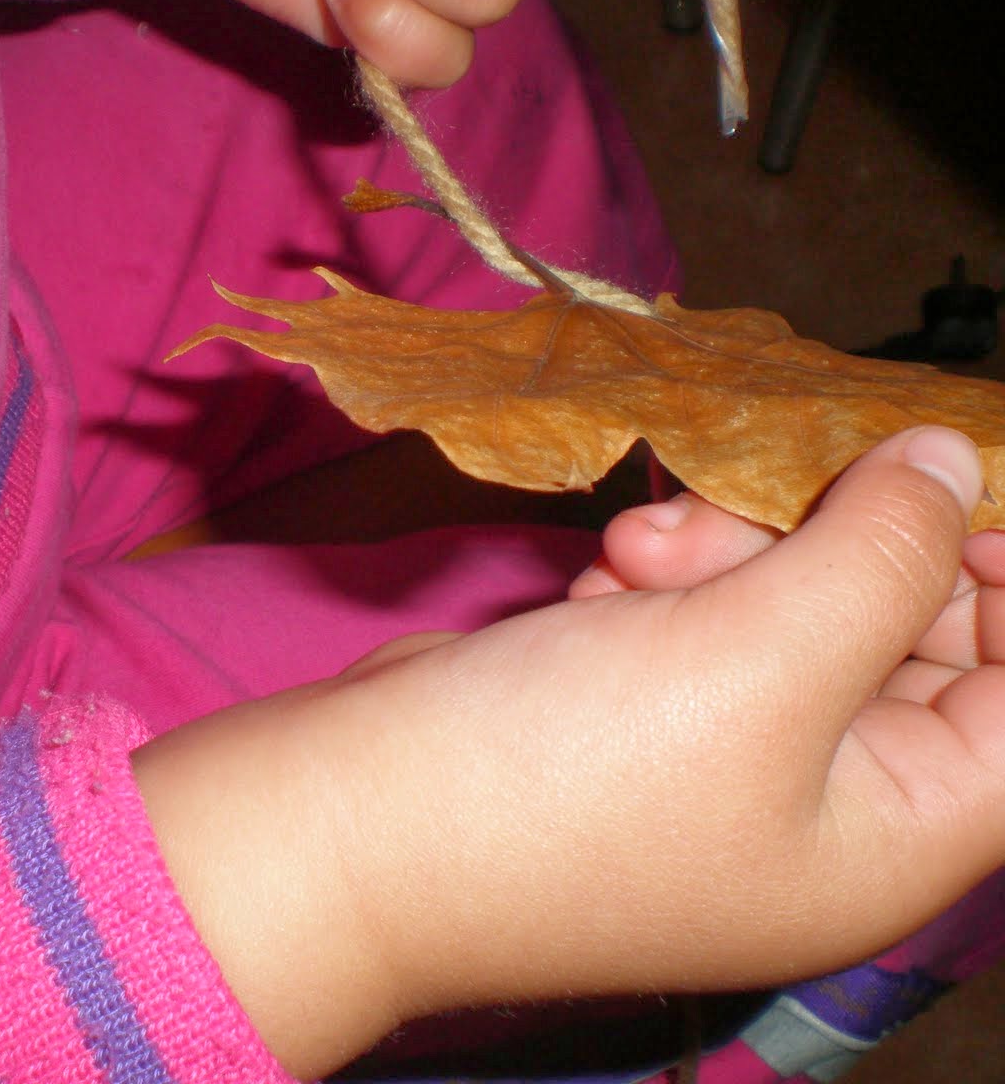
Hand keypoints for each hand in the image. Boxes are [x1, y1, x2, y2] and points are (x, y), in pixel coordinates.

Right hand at [133, 427, 1004, 1078]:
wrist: (355, 824)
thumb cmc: (571, 772)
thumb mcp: (756, 659)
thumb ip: (882, 553)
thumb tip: (956, 463)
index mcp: (897, 835)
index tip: (937, 488)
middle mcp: (826, 804)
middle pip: (910, 634)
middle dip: (833, 549)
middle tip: (753, 506)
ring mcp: (724, 758)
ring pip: (792, 607)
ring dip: (728, 552)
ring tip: (635, 553)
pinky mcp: (638, 712)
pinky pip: (701, 619)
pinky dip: (663, 584)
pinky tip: (597, 588)